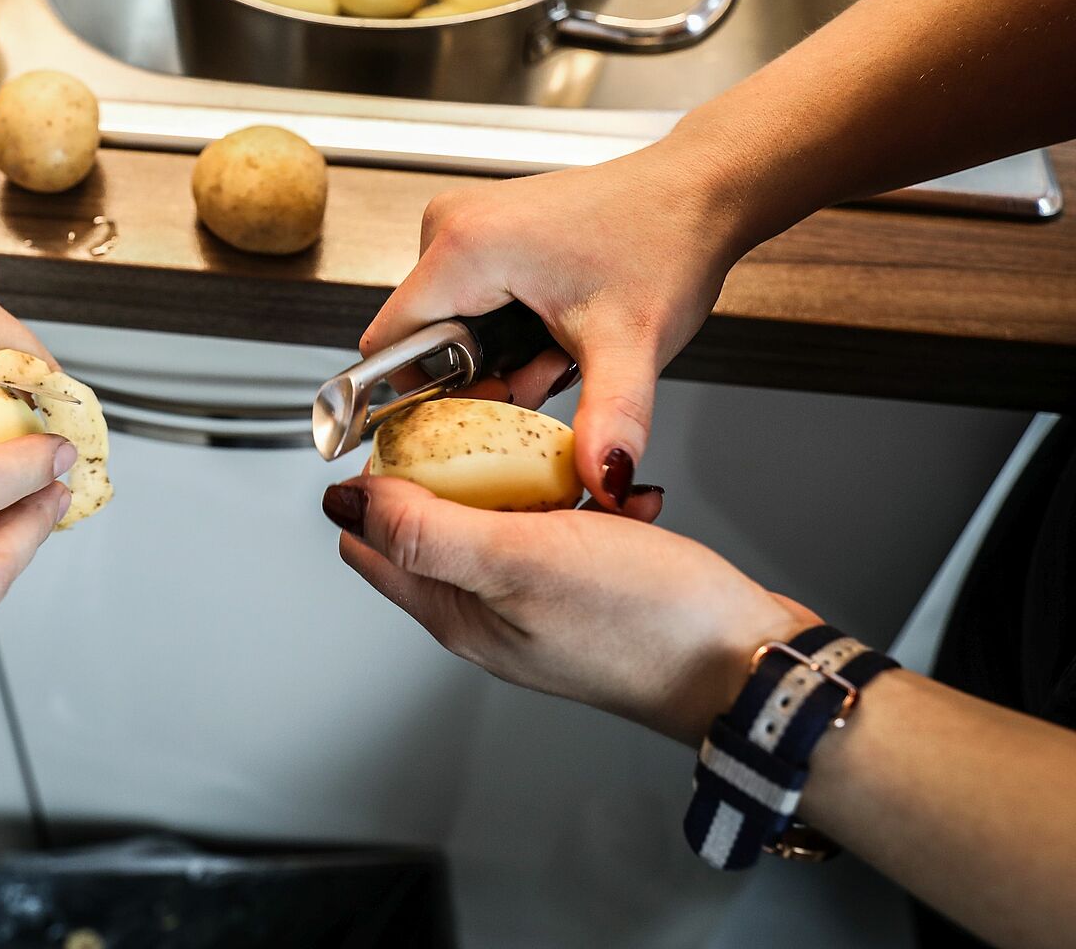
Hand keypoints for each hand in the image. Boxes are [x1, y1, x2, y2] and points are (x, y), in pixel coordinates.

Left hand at [324, 475, 814, 744]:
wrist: (747, 665)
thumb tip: (345, 503)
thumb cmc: (642, 625)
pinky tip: (621, 497)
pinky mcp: (591, 587)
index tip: (422, 428)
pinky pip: (570, 523)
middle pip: (440, 515)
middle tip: (507, 427)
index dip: (384, 476)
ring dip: (537, 473)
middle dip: (466, 461)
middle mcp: (487, 608)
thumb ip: (425, 531)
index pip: (374, 538)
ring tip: (576, 463)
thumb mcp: (516, 560)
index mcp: (453, 610)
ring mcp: (540, 599)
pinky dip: (591, 498)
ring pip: (509, 510)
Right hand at [362, 142, 750, 505]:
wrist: (698, 193)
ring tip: (557, 350)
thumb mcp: (632, 346)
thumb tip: (601, 481)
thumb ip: (609, 420)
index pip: (389, 345)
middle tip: (546, 375)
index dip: (424, 395)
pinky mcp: (480, 226)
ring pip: (443, 323)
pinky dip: (501, 328)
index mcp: (465, 247)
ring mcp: (463, 221)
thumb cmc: (666, 242)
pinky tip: (550, 327)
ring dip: (495, 357)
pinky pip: (462, 298)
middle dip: (478, 379)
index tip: (484, 410)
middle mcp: (450, 224)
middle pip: (419, 339)